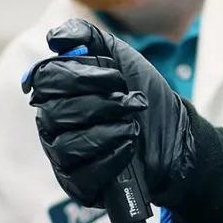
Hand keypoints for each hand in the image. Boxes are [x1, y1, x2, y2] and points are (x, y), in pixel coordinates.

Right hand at [23, 19, 196, 208]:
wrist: (175, 136)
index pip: (47, 80)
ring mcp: (63, 157)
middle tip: (131, 102)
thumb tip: (55, 38)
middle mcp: (53, 124)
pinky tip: (129, 146)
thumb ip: (88, 38)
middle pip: (57, 112)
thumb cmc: (142, 97)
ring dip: (108, 131)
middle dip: (102, 105)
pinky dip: (111, 156)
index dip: (83, 77)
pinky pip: (83, 173)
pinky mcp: (78, 184)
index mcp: (56, 93)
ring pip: (68, 144)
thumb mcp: (121, 58)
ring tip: (133, 127)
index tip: (117, 78)